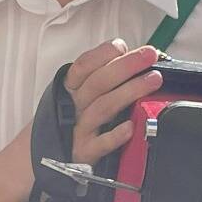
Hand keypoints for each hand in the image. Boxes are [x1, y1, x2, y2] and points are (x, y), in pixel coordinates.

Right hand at [64, 39, 163, 166]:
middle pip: (98, 82)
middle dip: (126, 66)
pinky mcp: (85, 153)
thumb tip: (133, 56)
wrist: (48, 155)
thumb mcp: (82, 94)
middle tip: (149, 55)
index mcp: (72, 89)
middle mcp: (74, 107)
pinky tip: (131, 126)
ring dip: (129, 91)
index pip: (83, 66)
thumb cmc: (75, 119)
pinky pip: (100, 144)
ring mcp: (79, 130)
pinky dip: (115, 135)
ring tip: (154, 80)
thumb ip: (104, 75)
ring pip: (102, 108)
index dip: (102, 54)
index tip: (121, 46)